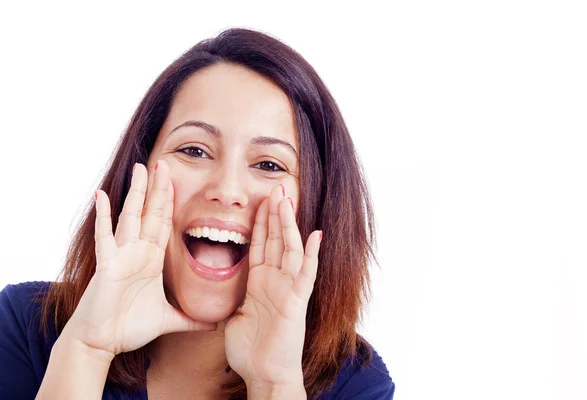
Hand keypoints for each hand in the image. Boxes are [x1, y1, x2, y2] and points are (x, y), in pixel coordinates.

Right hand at [63, 160, 215, 358]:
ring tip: (141, 168)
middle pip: (150, 213)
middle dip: (159, 189)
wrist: (101, 342)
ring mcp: (121, 255)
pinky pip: (105, 236)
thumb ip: (191, 319)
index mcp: (152, 259)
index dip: (171, 203)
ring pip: (131, 217)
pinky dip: (103, 216)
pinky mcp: (107, 265)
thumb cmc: (129, 327)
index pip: (164, 224)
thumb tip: (214, 324)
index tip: (178, 181)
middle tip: (164, 163)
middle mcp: (137, 252)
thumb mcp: (169, 319)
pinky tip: (102, 195)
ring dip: (136, 193)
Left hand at [224, 184, 321, 392]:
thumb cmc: (250, 349)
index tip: (260, 200)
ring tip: (287, 199)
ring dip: (289, 224)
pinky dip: (313, 254)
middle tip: (276, 186)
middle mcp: (276, 280)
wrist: (263, 373)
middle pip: (277, 239)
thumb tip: (227, 291)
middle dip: (276, 213)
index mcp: (260, 282)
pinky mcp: (296, 301)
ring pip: (290, 248)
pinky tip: (316, 234)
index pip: (262, 244)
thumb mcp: (236, 316)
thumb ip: (237, 298)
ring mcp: (287, 289)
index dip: (261, 221)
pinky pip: (306, 274)